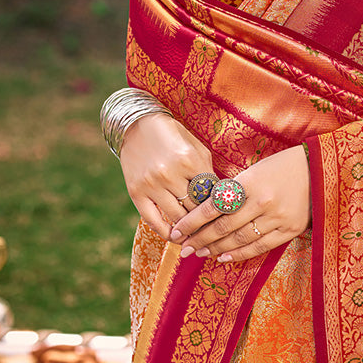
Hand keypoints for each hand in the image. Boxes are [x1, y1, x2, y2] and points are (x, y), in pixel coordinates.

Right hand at [119, 113, 213, 239]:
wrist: (138, 125)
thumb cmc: (174, 136)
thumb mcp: (196, 149)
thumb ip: (208, 173)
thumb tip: (220, 200)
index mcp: (190, 160)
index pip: (210, 193)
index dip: (219, 208)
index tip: (226, 219)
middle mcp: (170, 173)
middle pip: (195, 208)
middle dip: (206, 221)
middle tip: (215, 232)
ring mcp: (151, 184)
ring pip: (177, 217)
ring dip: (188, 230)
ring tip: (198, 237)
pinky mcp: (136, 192)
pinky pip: (153, 220)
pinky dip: (166, 232)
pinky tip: (175, 236)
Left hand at [170, 146, 310, 262]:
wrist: (319, 170)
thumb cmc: (281, 166)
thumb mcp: (254, 171)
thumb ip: (234, 189)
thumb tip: (206, 210)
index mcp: (251, 182)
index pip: (214, 205)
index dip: (193, 221)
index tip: (177, 230)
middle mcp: (262, 201)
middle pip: (223, 226)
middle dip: (200, 238)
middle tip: (183, 247)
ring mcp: (277, 218)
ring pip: (239, 239)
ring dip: (216, 248)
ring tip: (199, 252)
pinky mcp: (290, 230)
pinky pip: (260, 246)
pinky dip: (240, 254)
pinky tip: (224, 257)